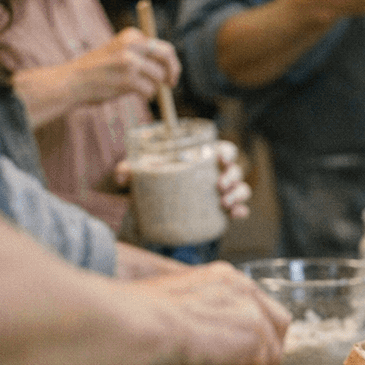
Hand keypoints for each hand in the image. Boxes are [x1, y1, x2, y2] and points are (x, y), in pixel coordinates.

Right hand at [66, 27, 180, 104]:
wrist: (72, 81)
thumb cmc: (97, 70)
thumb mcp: (118, 52)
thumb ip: (141, 55)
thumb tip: (170, 67)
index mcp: (132, 36)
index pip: (164, 48)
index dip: (171, 63)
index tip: (171, 75)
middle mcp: (133, 45)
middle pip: (167, 57)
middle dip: (172, 72)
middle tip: (170, 85)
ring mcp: (131, 61)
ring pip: (158, 78)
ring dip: (152, 88)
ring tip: (134, 89)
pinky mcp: (128, 79)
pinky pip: (149, 91)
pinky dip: (145, 96)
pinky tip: (129, 93)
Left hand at [112, 140, 250, 220]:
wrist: (153, 209)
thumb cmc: (151, 183)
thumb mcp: (139, 175)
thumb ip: (128, 170)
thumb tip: (123, 175)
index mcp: (203, 158)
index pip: (224, 150)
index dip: (227, 152)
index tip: (219, 157)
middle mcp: (216, 174)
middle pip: (235, 169)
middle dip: (232, 176)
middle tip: (219, 186)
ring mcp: (221, 193)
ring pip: (241, 188)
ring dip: (238, 194)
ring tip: (224, 203)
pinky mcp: (221, 211)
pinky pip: (238, 209)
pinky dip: (241, 211)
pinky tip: (236, 215)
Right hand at [142, 261, 288, 364]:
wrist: (136, 329)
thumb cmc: (144, 329)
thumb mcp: (183, 325)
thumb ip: (212, 334)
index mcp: (223, 279)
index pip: (255, 307)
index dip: (247, 339)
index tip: (227, 361)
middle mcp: (242, 287)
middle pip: (277, 324)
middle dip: (263, 354)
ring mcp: (252, 310)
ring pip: (272, 351)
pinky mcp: (255, 335)